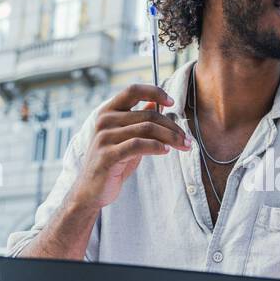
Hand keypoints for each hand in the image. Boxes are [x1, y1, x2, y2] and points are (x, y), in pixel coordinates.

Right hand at [72, 83, 191, 209]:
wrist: (92, 190)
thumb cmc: (113, 162)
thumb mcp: (126, 137)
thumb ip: (138, 120)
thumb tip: (156, 103)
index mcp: (108, 111)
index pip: (133, 90)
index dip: (154, 92)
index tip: (171, 102)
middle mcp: (104, 120)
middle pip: (148, 115)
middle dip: (173, 127)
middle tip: (187, 139)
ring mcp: (104, 137)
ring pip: (146, 128)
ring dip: (170, 137)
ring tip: (183, 146)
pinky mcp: (108, 155)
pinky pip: (138, 145)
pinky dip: (156, 146)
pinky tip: (166, 151)